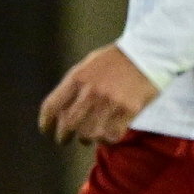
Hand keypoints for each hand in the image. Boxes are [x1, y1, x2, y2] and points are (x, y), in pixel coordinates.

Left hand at [37, 44, 158, 145]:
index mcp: (77, 78)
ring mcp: (110, 103)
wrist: (148, 53)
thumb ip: (73, 85)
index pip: (51, 106)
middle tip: (64, 139)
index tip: (46, 130)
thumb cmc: (116, 59)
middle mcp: (90, 92)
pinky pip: (111, 136)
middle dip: (63, 136)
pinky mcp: (129, 111)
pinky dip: (107, 140)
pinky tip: (107, 136)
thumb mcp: (87, 65)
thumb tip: (61, 107)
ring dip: (86, 139)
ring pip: (89, 134)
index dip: (45, 122)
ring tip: (88, 137)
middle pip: (68, 124)